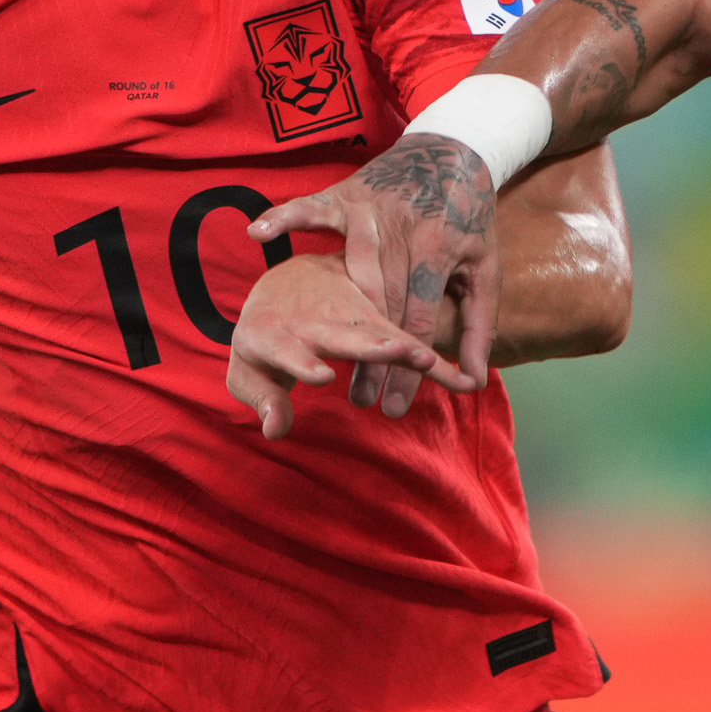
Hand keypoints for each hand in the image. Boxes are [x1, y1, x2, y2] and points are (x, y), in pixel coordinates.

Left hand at [222, 250, 430, 438]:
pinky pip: (406, 337)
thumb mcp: (248, 368)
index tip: (321, 376)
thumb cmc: (264, 338)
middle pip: (344, 332)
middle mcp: (313, 316)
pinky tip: (462, 378)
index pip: (287, 346)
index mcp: (273, 329)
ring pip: (381, 331)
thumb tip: (276, 430)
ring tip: (432, 361)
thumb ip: (261, 397)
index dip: (302, 361)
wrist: (288, 281)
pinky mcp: (374, 316)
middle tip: (394, 353)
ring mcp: (346, 312)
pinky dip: (433, 359)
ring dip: (407, 346)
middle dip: (370, 345)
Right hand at [250, 131, 500, 410]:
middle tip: (361, 402)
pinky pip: (311, 206)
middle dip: (371, 359)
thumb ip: (478, 326)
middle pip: (383, 304)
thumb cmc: (470, 218)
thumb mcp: (486, 271)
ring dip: (335, 320)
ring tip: (320, 367)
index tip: (396, 407)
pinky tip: (259, 234)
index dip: (410, 366)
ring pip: (349, 270)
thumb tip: (473, 380)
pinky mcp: (347, 193)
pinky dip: (285, 216)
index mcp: (438, 248)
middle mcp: (403, 229)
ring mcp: (372, 209)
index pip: (420, 316)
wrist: (454, 150)